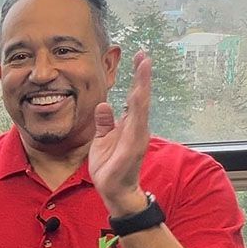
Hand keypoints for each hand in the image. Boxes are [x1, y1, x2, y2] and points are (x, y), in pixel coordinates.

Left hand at [88, 51, 151, 215]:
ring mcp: (136, 137)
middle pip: (140, 97)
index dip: (137, 78)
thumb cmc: (110, 166)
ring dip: (142, 87)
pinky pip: (135, 126)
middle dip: (142, 76)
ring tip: (144, 68)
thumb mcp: (102, 140)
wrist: (114, 191)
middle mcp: (136, 128)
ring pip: (140, 107)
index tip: (140, 58)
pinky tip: (138, 96)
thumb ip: (104, 123)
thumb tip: (104, 105)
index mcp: (129, 125)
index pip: (134, 97)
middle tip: (144, 55)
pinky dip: (137, 110)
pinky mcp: (132, 147)